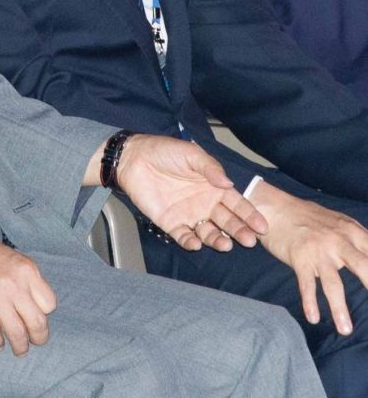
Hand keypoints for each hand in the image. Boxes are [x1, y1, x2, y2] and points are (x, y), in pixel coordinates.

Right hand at [0, 214, 56, 353]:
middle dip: (39, 337)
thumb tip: (41, 308)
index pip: (49, 304)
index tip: (39, 314)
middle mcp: (13, 284)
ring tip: (19, 348)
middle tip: (36, 341)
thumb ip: (30, 281)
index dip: (45, 312)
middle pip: (37, 322)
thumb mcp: (17, 259)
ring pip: (17, 334)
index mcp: (27, 270)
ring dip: (20, 346)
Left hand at [115, 134, 267, 251]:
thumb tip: (229, 183)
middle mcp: (205, 204)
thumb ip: (210, 168)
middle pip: (227, 221)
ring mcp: (189, 215)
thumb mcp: (191, 154)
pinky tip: (196, 244)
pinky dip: (190, 242)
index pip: (237, 204)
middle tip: (249, 240)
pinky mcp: (170, 223)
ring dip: (217, 240)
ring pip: (208, 232)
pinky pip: (183, 236)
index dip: (250, 215)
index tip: (262, 226)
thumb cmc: (165, 152)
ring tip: (225, 244)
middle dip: (239, 231)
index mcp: (214, 187)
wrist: (134, 158)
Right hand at [249, 180, 367, 334]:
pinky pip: (306, 284)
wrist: (276, 208)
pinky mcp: (299, 258)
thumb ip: (358, 239)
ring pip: (333, 284)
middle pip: (363, 267)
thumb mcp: (339, 222)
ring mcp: (318, 250)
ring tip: (345, 330)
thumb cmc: (309, 217)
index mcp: (352, 231)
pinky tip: (313, 318)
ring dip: (339, 309)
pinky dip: (310, 302)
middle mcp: (338, 241)